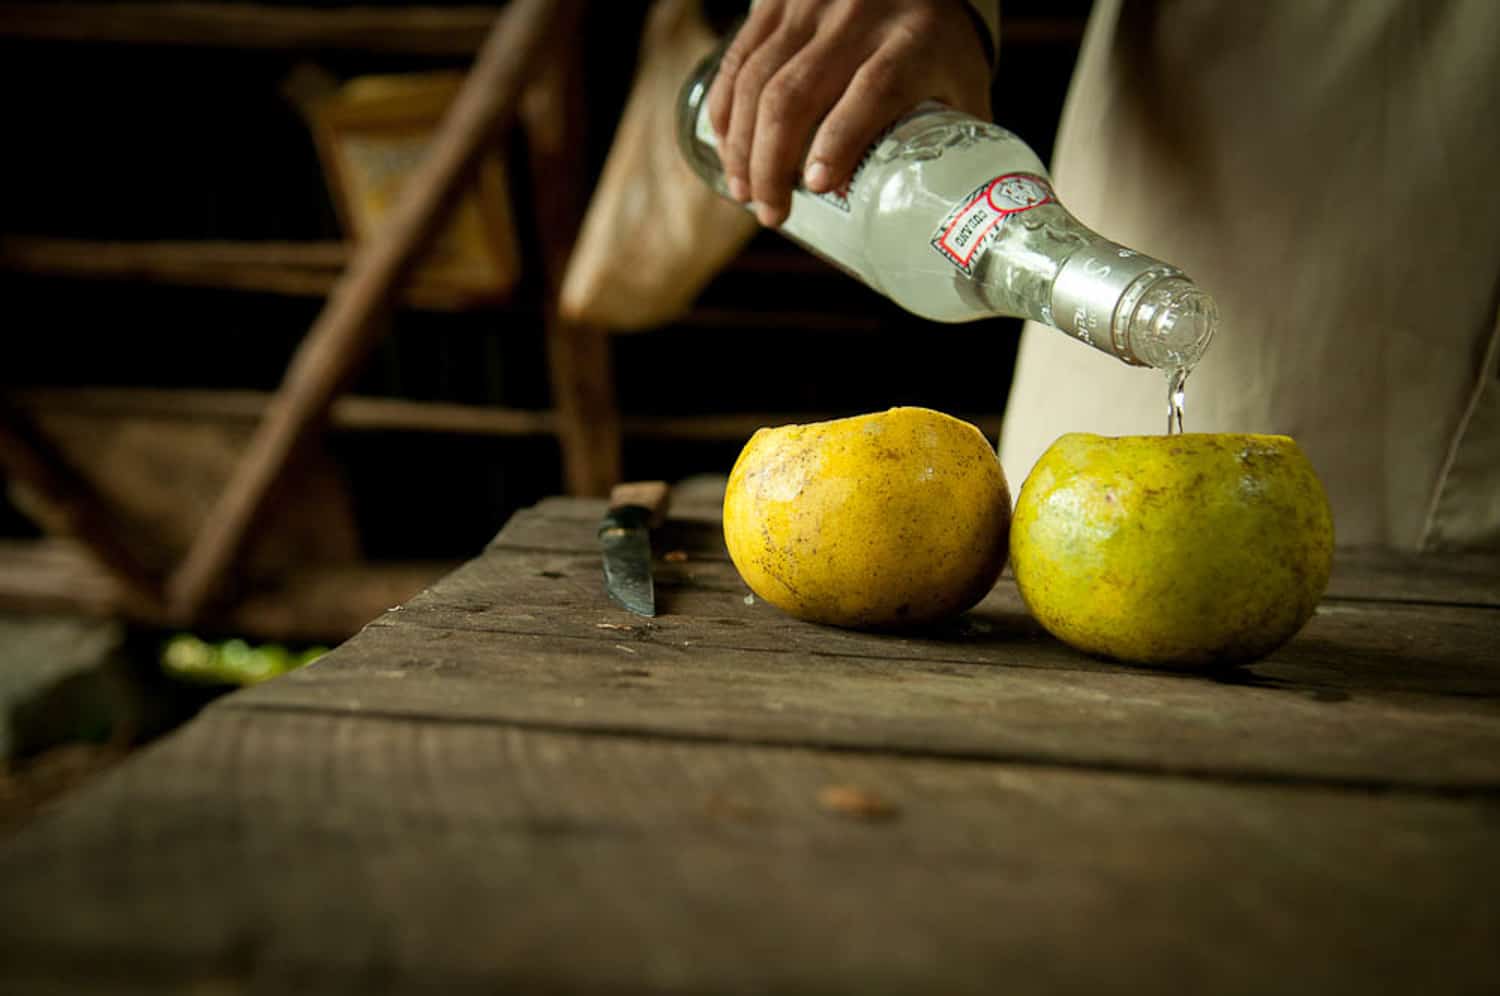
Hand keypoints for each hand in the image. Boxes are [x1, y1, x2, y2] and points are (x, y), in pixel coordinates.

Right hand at [705, 0, 992, 227]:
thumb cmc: (941, 45)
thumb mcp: (962, 87)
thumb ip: (952, 145)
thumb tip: (937, 219)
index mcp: (913, 41)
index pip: (872, 90)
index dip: (840, 141)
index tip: (817, 186)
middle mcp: (858, 17)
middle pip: (798, 94)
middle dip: (772, 163)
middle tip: (771, 212)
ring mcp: (811, 6)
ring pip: (759, 80)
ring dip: (742, 144)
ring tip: (744, 192)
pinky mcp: (777, 2)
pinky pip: (739, 56)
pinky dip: (726, 106)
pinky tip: (724, 144)